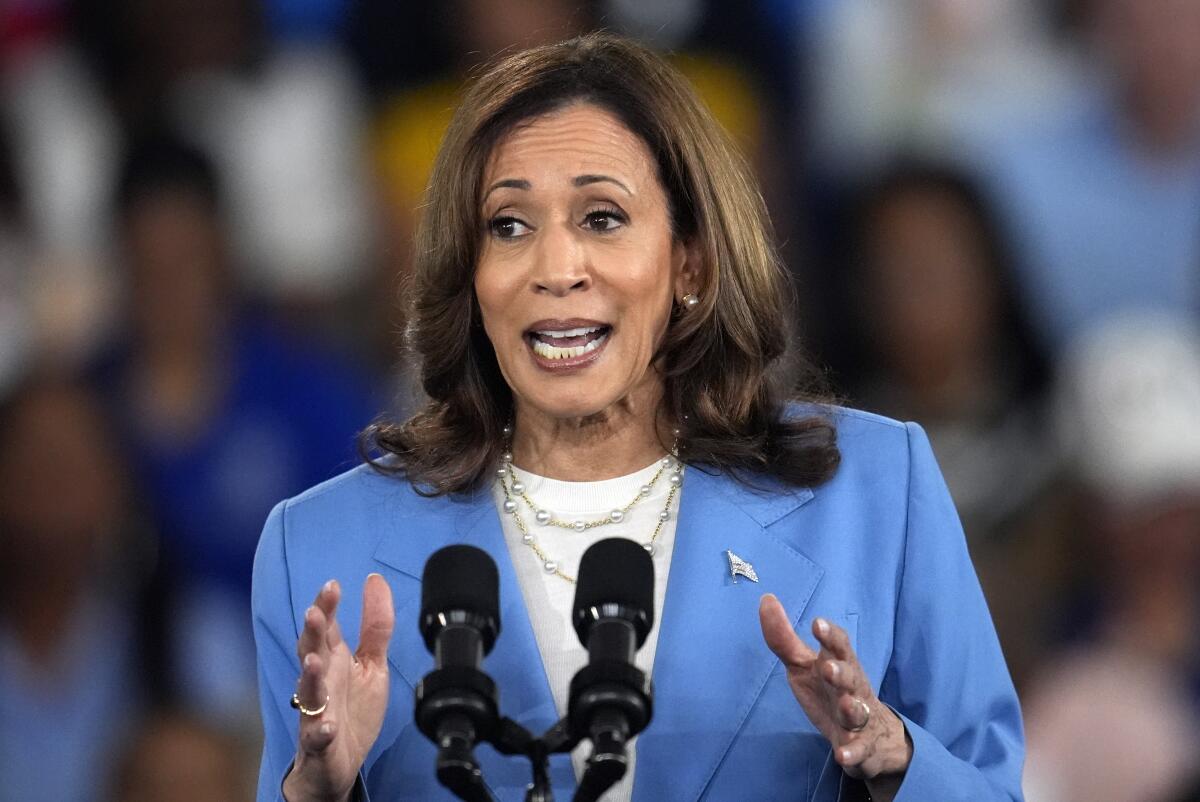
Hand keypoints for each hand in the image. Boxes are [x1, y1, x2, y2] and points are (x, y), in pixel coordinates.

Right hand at [284, 574, 394, 801]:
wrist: (340, 761)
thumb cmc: (352, 708)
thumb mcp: (372, 664)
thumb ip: (376, 626)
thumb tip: (375, 580)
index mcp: (334, 659)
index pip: (326, 627)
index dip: (327, 606)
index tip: (332, 585)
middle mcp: (321, 680)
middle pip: (311, 651)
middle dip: (312, 633)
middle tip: (314, 613)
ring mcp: (317, 710)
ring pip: (309, 691)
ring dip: (310, 676)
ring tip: (314, 661)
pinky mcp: (320, 741)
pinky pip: (318, 736)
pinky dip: (321, 731)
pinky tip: (327, 727)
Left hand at [759, 594, 910, 795]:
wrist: (872, 736)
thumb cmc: (831, 690)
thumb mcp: (804, 665)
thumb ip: (784, 638)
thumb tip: (766, 599)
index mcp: (839, 664)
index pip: (839, 645)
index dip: (830, 635)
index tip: (817, 624)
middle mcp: (852, 688)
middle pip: (851, 677)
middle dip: (841, 672)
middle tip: (829, 667)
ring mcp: (858, 718)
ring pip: (858, 712)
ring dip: (853, 708)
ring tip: (847, 705)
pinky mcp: (861, 747)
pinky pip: (859, 750)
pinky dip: (853, 753)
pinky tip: (843, 754)